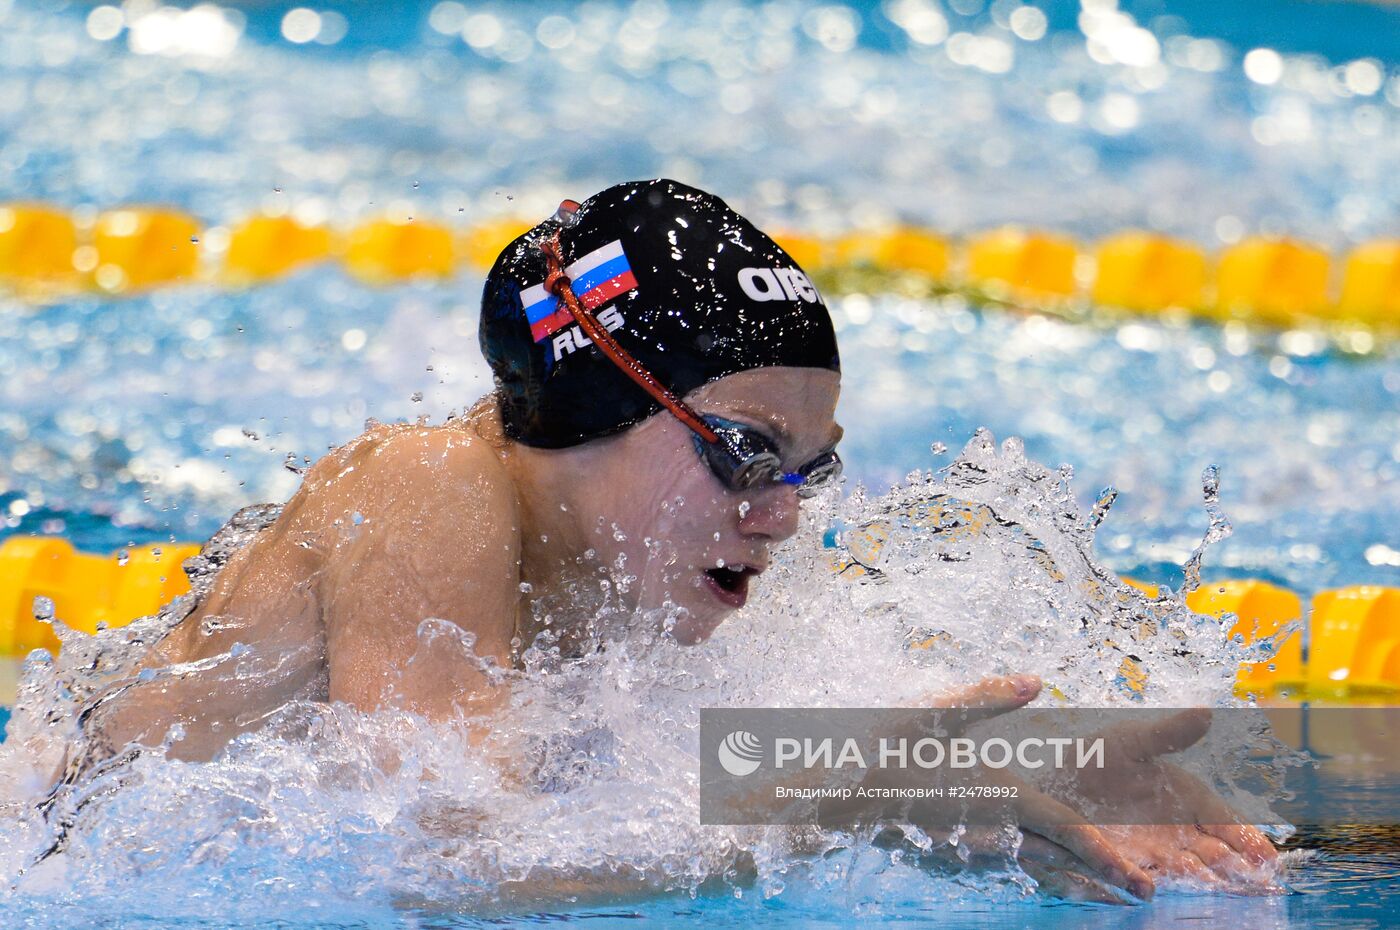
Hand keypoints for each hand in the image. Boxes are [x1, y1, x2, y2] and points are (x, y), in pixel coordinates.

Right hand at [859, 675, 1156, 901]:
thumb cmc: (878, 754)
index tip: (1141, 878)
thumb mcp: (931, 715)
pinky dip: (1036, 877)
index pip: (1068, 830)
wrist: (828, 801)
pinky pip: (1006, 871)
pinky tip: (1041, 875)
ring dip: (1074, 882)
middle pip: (1061, 860)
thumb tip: (1036, 680)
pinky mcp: (951, 860)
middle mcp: (991, 831)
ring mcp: (971, 851)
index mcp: (999, 796)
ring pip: (1036, 870)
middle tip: (1146, 893)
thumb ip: (987, 697)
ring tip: (1107, 894)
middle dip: (1104, 877)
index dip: (1108, 855)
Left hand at [1039, 710, 1279, 891]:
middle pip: (1217, 853)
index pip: (1227, 822)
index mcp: (1189, 798)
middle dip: (1239, 869)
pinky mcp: (1127, 863)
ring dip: (1205, 880)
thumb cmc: (1100, 758)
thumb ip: (1169, 734)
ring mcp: (1156, 849)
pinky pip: (1147, 876)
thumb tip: (1206, 712)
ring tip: (1218, 888)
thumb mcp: (1133, 741)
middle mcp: (1179, 828)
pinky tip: (1156, 889)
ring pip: (1189, 870)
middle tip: (1260, 885)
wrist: (1056, 784)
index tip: (1268, 859)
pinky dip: (1156, 883)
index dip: (1248, 839)